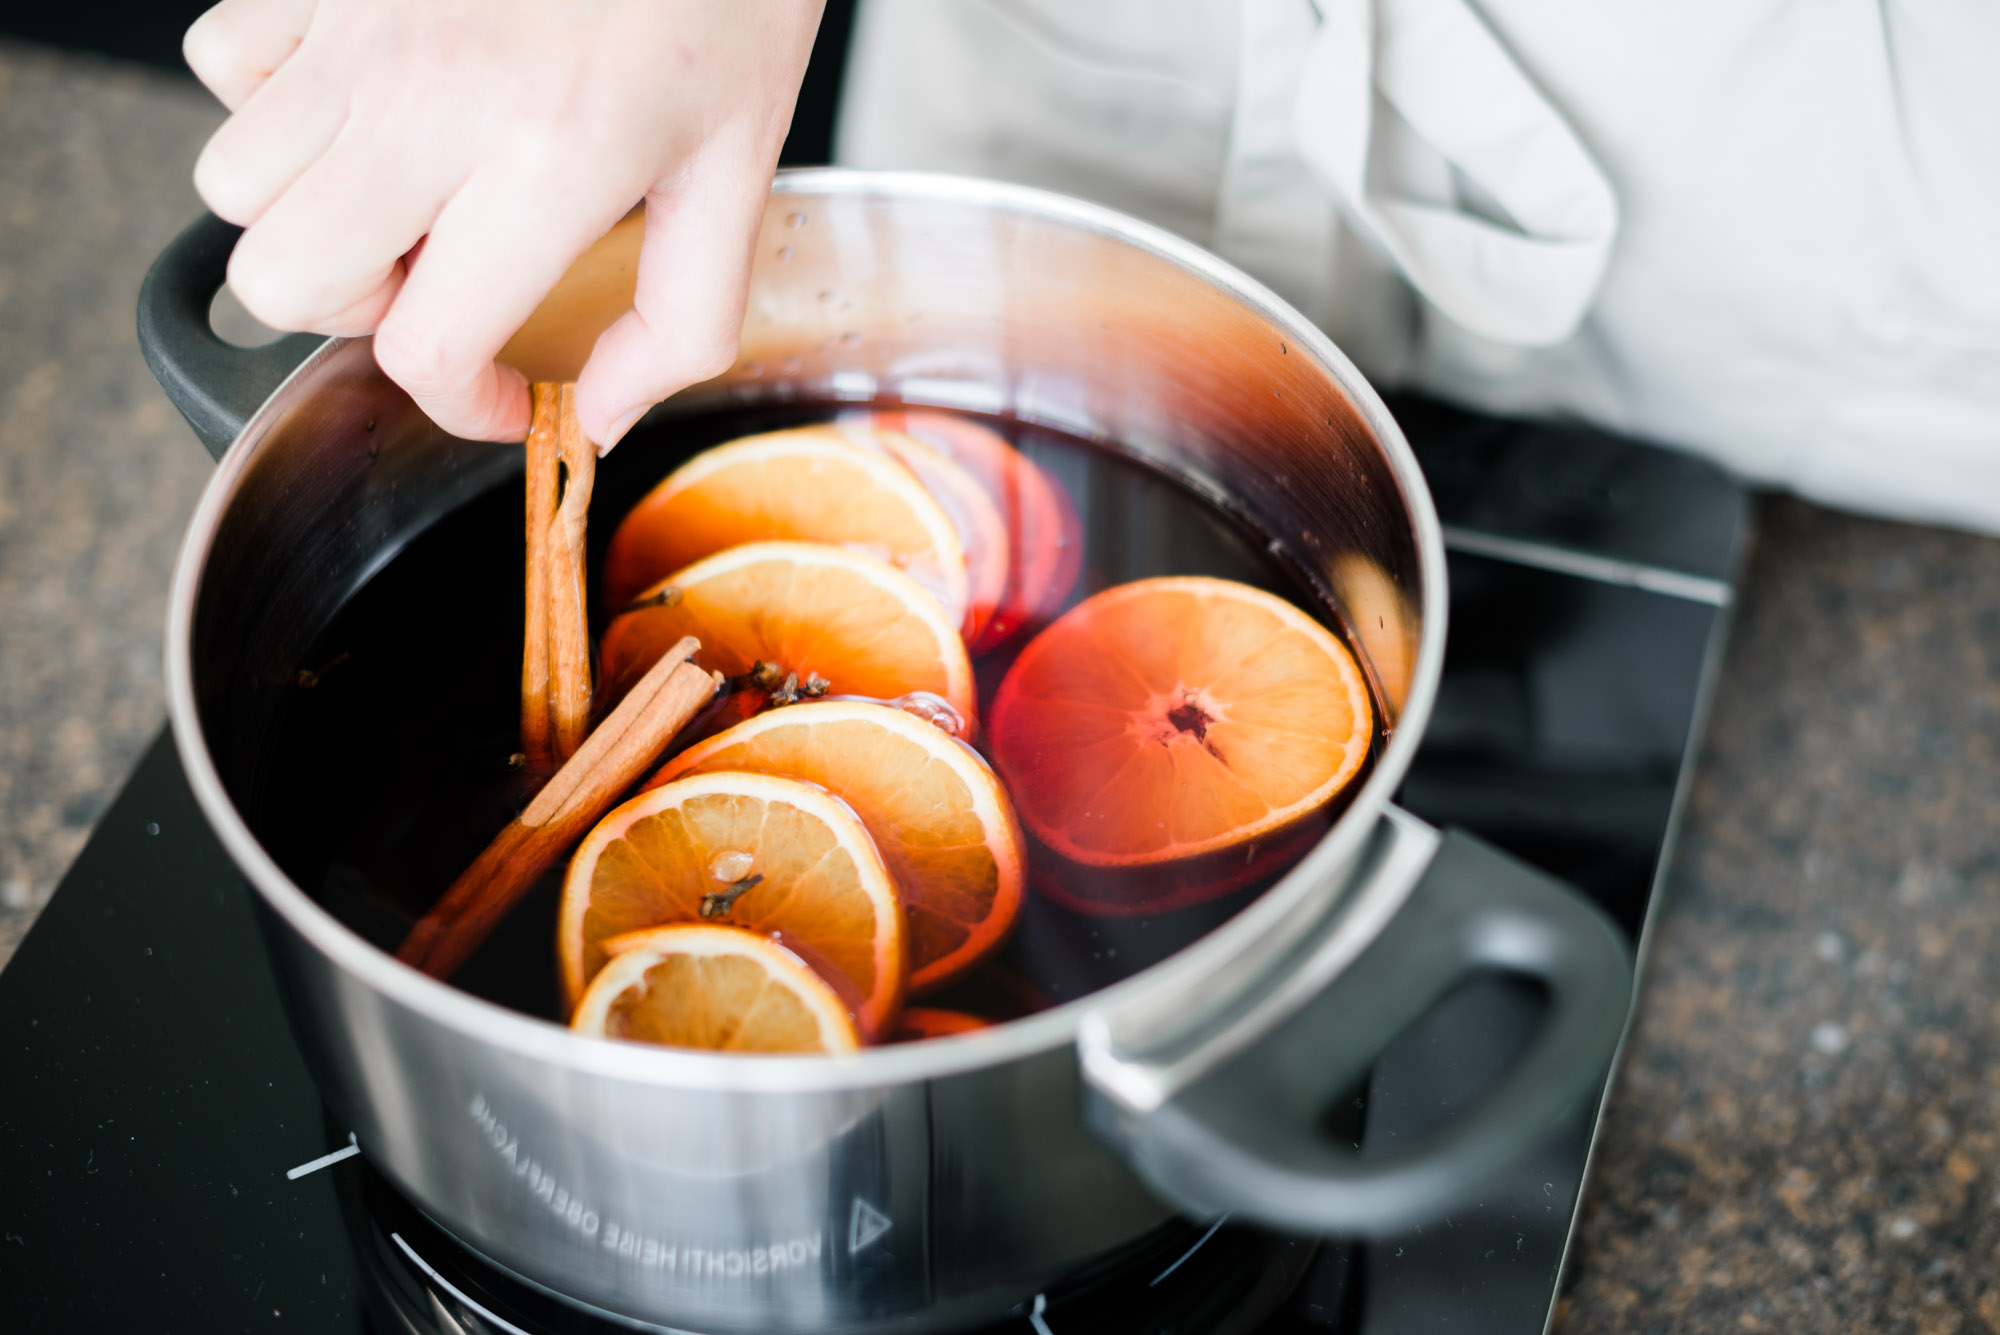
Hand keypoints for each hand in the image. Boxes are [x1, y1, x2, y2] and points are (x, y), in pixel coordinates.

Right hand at [184, 0, 823, 445]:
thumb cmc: (725, 2)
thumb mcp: (740, 177)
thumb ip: (682, 324)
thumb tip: (601, 416)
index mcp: (549, 160)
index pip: (423, 345)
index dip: (461, 404)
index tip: (504, 395)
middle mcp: (431, 95)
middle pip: (285, 280)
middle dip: (361, 317)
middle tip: (445, 288)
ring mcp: (362, 27)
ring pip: (235, 183)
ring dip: (310, 220)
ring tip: (407, 199)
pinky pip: (223, 66)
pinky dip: (274, 109)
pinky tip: (369, 113)